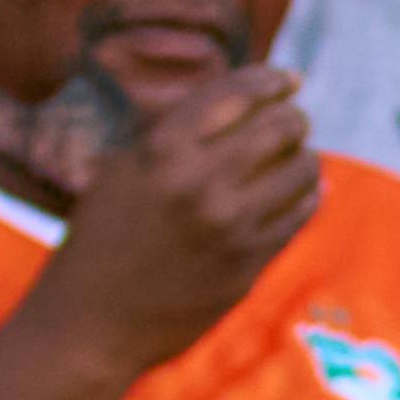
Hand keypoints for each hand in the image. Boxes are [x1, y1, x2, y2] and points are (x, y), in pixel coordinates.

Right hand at [39, 65, 321, 379]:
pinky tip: (301, 190)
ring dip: (304, 157)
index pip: (237, 93)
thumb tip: (240, 99)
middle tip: (293, 119)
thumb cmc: (103, 239)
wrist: (92, 322)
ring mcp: (230, 225)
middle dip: (293, 117)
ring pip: (301, 168)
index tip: (289, 78)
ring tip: (295, 156)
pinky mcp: (250, 262)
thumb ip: (176, 134)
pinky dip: (307, 195)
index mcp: (161, 148)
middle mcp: (200, 181)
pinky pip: (299, 214)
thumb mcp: (124, 169)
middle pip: (279, 126)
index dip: (271, 79)